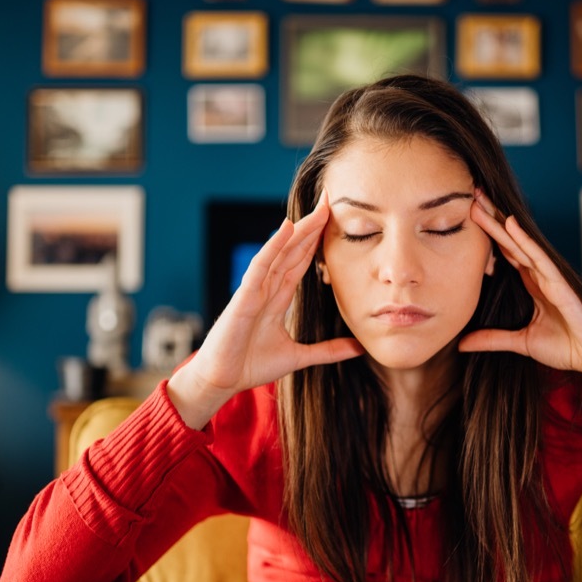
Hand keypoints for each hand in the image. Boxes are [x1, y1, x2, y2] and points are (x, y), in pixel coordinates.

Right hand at [169, 191, 363, 427]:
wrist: (222, 381)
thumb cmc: (250, 366)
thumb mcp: (299, 357)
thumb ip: (328, 351)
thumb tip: (360, 348)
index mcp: (278, 298)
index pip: (301, 262)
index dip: (317, 241)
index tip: (335, 221)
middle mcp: (267, 288)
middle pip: (293, 250)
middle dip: (312, 226)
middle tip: (330, 200)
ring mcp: (254, 290)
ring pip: (280, 252)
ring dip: (298, 230)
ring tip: (317, 208)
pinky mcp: (243, 298)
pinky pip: (260, 267)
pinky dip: (273, 247)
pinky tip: (286, 228)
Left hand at [460, 190, 581, 417]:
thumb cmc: (565, 347)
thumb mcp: (520, 342)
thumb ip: (492, 339)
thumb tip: (462, 344)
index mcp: (532, 283)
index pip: (506, 253)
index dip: (488, 235)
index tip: (468, 216)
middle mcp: (540, 274)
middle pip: (510, 241)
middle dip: (491, 219)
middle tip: (471, 195)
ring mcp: (550, 276)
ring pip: (520, 243)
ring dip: (500, 222)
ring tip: (481, 200)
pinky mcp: (560, 283)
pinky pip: (539, 257)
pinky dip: (525, 240)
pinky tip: (510, 223)